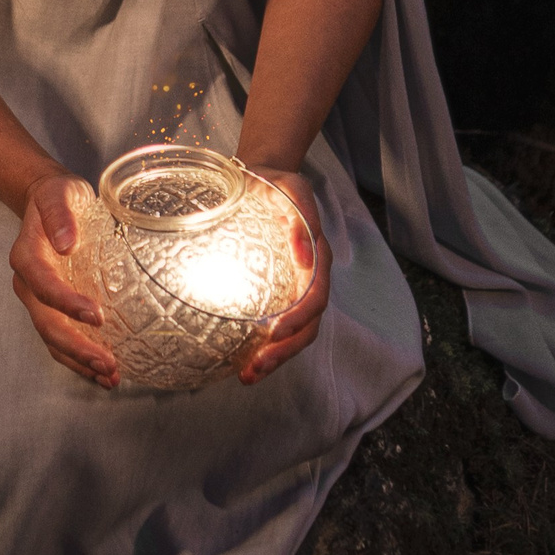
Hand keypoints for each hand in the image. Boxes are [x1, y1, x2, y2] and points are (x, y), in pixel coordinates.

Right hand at [11, 169, 118, 388]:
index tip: (96, 316)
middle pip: (47, 323)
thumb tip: (66, 241)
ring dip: (79, 362)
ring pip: (53, 339)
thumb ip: (59, 213)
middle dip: (76, 347)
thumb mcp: (59, 193)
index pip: (43, 285)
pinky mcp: (52, 310)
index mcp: (27, 256)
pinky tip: (103, 372)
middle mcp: (28, 284)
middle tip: (107, 363)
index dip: (66, 304)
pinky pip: (62, 340)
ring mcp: (38, 301)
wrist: (48, 203)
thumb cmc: (57, 196)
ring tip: (110, 377)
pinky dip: (80, 360)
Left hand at [237, 167, 329, 386]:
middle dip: (283, 353)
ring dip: (272, 358)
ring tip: (246, 376)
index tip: (275, 332)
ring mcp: (292, 289)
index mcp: (317, 258)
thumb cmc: (274, 182)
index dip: (299, 320)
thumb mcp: (291, 187)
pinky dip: (259, 346)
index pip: (315, 299)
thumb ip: (301, 216)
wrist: (260, 178)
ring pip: (292, 334)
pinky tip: (237, 360)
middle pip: (305, 328)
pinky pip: (271, 325)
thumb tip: (305, 253)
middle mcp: (309, 279)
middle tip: (253, 370)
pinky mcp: (273, 293)